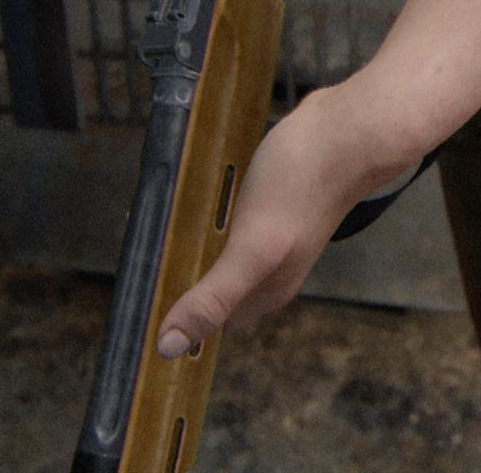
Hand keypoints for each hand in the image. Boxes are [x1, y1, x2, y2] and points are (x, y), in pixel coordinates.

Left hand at [154, 88, 374, 357]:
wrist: (347, 133)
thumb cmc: (299, 187)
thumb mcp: (251, 248)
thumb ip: (214, 297)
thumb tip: (169, 348)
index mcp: (267, 291)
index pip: (214, 324)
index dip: (177, 323)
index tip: (135, 313)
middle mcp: (272, 270)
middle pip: (218, 292)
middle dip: (181, 287)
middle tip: (133, 270)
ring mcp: (275, 235)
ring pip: (223, 259)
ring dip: (193, 255)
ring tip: (152, 241)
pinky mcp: (273, 203)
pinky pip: (232, 225)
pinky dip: (209, 224)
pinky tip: (192, 208)